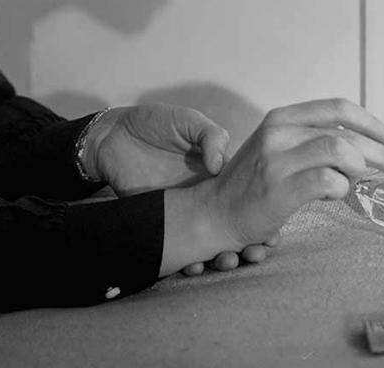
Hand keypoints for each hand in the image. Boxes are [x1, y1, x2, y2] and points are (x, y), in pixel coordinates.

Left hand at [85, 104, 279, 273]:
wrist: (112, 135)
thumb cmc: (152, 122)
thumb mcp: (185, 119)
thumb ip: (209, 135)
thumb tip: (220, 165)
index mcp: (216, 172)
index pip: (246, 198)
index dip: (261, 216)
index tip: (271, 231)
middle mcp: (203, 195)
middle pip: (232, 226)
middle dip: (247, 243)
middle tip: (254, 252)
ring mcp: (183, 211)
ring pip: (209, 242)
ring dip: (222, 256)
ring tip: (227, 260)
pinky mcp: (161, 222)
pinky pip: (178, 247)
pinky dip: (189, 260)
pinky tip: (195, 264)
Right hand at [159, 98, 383, 275]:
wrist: (216, 209)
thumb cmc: (254, 182)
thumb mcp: (279, 147)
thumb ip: (312, 139)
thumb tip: (362, 146)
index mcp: (280, 118)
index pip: (336, 108)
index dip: (370, 121)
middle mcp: (278, 132)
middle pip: (345, 132)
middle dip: (381, 152)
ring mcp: (277, 159)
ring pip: (340, 151)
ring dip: (360, 169)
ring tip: (356, 181)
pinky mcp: (280, 189)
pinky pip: (329, 182)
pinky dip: (342, 189)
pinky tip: (335, 194)